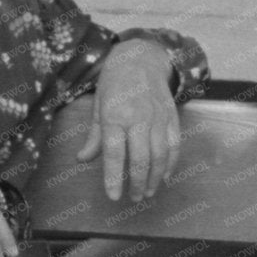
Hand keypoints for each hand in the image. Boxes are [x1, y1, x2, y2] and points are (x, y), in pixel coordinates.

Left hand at [76, 38, 180, 202]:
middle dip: (136, 183)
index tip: (113, 197)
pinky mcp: (172, 117)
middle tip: (133, 198)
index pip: (113, 153)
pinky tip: (165, 176)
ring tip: (148, 192)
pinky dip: (171, 163)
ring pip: (160, 155)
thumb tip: (83, 160)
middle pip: (139, 158)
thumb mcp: (98, 106)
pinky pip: (174, 145)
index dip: (113, 178)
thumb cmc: (115, 83)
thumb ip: (94, 137)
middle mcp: (138, 118)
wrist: (141, 58)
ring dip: (155, 177)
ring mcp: (158, 117)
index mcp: (114, 116)